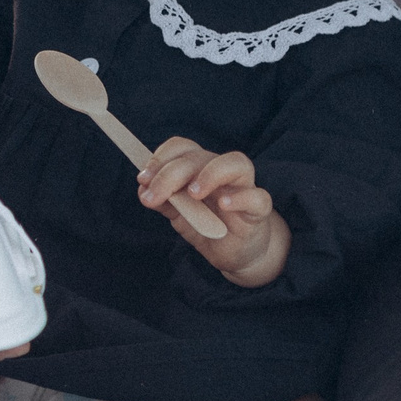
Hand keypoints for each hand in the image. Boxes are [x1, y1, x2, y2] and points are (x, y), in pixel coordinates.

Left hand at [139, 138, 288, 287]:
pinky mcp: (258, 210)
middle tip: (153, 196)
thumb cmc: (206, 226)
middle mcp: (221, 171)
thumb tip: (143, 189)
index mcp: (199, 168)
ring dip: (210, 173)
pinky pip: (258, 197)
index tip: (143, 178)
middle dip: (171, 174)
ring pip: (236, 163)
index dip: (161, 157)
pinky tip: (223, 205)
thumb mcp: (179, 214)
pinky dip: (240, 198)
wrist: (233, 252)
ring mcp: (243, 188)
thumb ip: (163, 200)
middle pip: (199, 157)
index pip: (182, 148)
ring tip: (192, 193)